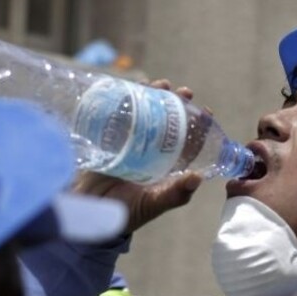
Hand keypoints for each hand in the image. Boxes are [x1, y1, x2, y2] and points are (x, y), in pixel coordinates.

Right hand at [71, 80, 204, 234]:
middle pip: (167, 120)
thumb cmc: (127, 211)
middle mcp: (152, 150)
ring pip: (146, 112)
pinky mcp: (111, 136)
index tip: (205, 111)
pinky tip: (133, 89)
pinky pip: (121, 113)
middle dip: (177, 103)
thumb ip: (175, 194)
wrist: (91, 210)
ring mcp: (131, 141)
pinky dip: (127, 99)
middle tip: (183, 92)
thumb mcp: (153, 204)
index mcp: (167, 164)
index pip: (188, 140)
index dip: (198, 125)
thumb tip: (197, 177)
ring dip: (154, 96)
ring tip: (161, 85)